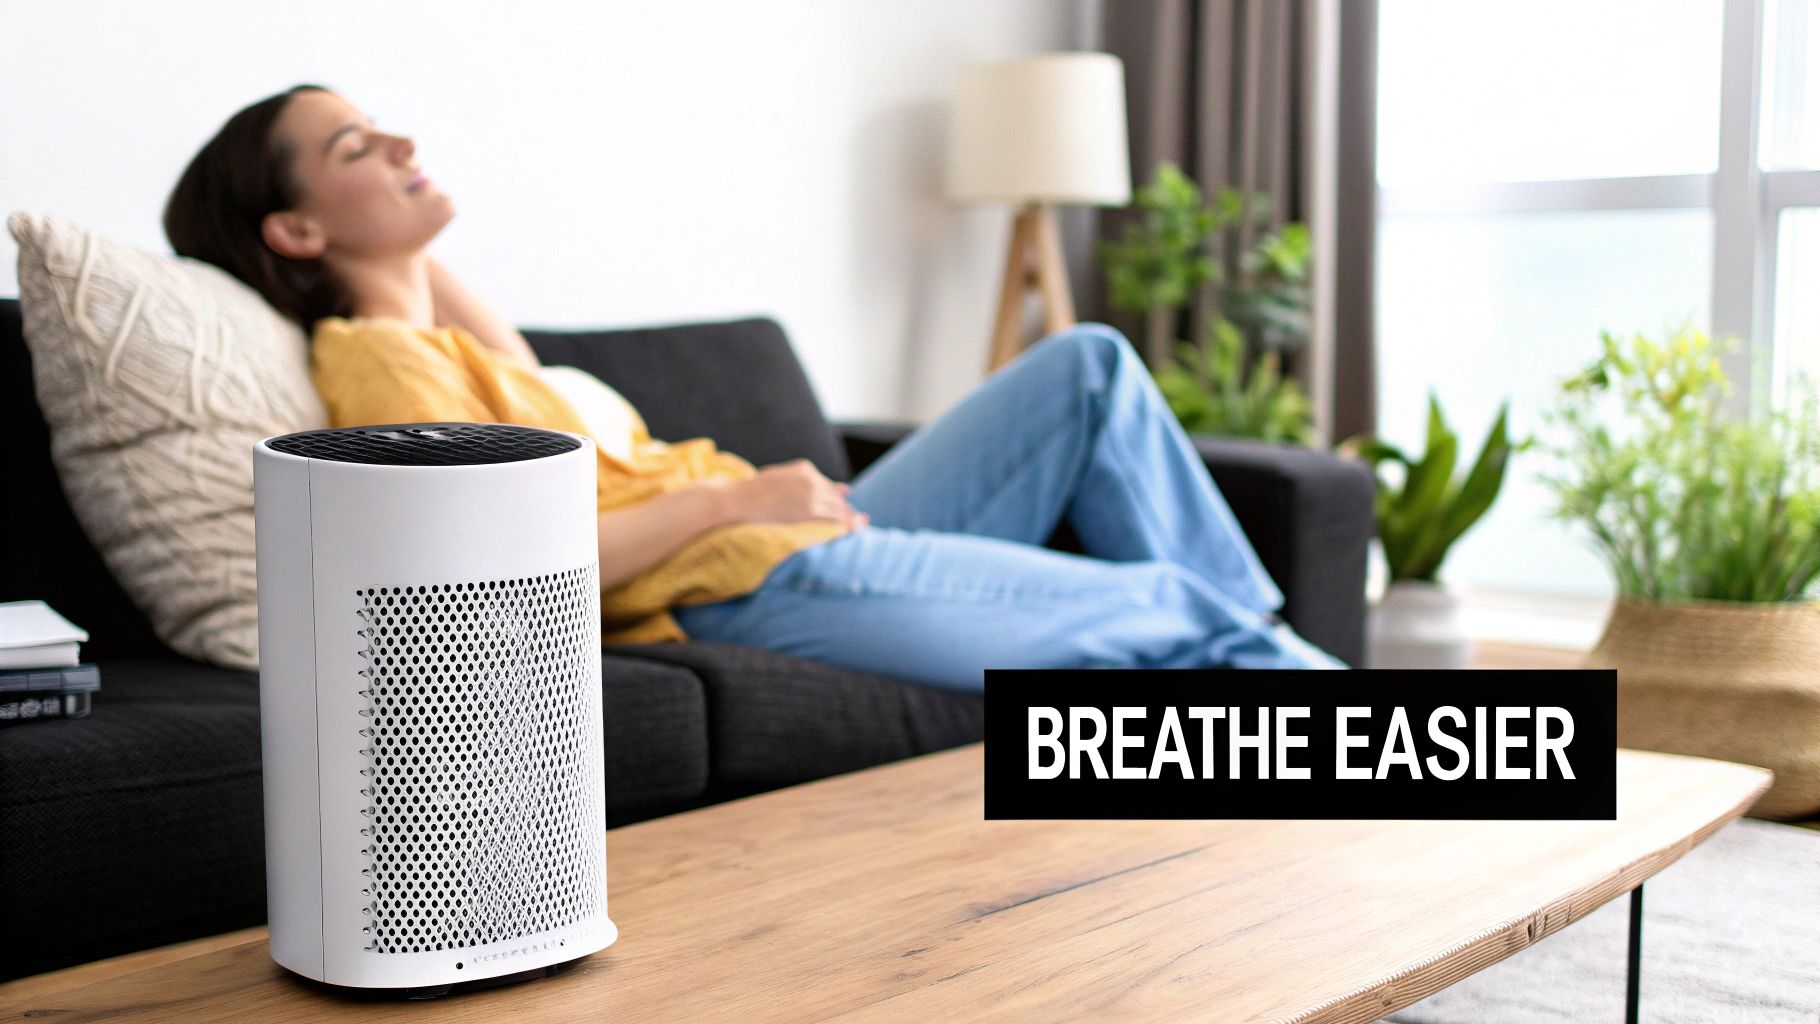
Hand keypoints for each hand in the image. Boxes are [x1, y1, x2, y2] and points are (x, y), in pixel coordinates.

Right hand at [731, 459, 868, 530]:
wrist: (740, 500)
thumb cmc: (752, 493)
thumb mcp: (776, 478)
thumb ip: (796, 482)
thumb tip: (811, 489)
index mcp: (804, 468)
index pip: (826, 483)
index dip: (836, 494)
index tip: (845, 497)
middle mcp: (812, 478)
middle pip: (834, 495)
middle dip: (845, 506)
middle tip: (858, 516)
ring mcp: (812, 493)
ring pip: (838, 506)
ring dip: (851, 516)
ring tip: (862, 523)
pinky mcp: (810, 509)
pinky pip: (835, 516)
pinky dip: (848, 522)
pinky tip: (857, 527)